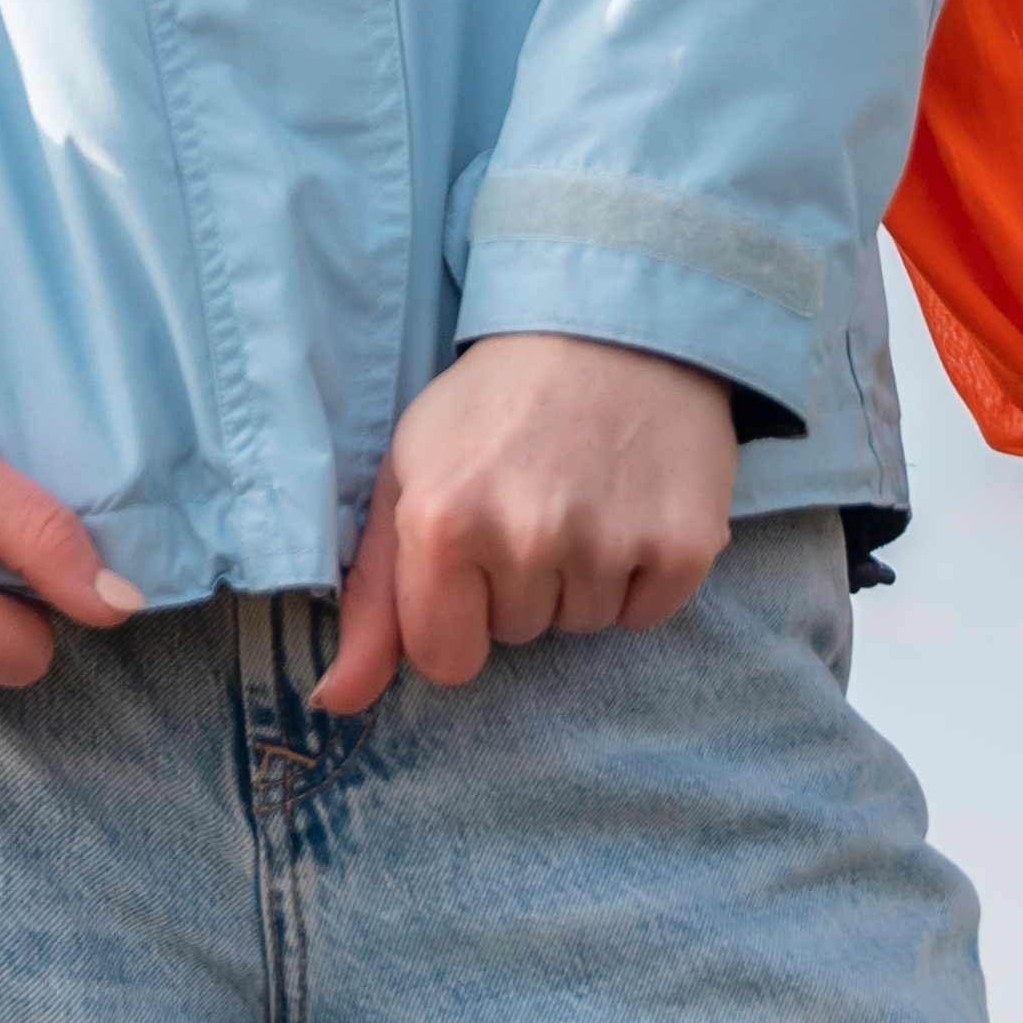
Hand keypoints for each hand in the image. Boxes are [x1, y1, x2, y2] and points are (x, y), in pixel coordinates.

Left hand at [313, 334, 736, 713]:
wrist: (617, 322)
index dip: (460, 613)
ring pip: (585, 623)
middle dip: (524, 581)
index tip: (477, 553)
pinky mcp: (684, 542)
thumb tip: (337, 700)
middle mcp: (525, 536)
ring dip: (585, 574)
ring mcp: (609, 540)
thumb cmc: (498, 404)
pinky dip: (644, 571)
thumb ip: (374, 597)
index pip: (446, 659)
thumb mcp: (411, 476)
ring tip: (588, 489)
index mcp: (442, 521)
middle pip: (520, 634)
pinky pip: (648, 612)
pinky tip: (634, 503)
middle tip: (539, 494)